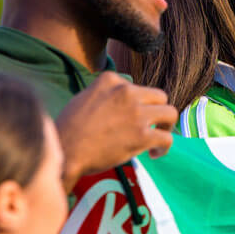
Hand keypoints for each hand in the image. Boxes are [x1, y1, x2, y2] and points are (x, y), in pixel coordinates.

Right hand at [55, 71, 177, 191]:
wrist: (64, 151)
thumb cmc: (69, 129)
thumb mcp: (86, 96)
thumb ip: (106, 93)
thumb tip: (123, 101)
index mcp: (112, 80)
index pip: (137, 87)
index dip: (138, 104)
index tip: (131, 117)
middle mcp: (127, 92)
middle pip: (160, 97)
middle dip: (158, 112)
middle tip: (152, 126)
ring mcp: (136, 113)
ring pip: (170, 113)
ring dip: (166, 126)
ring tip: (159, 137)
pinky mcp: (141, 136)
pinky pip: (166, 138)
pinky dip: (165, 146)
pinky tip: (155, 153)